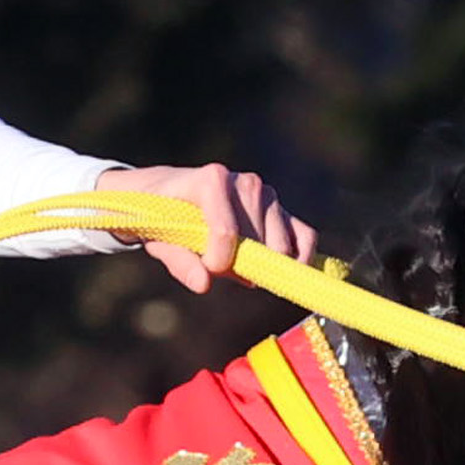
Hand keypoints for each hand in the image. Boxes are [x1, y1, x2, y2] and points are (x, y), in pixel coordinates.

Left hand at [101, 160, 318, 295]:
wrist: (171, 193)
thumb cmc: (162, 216)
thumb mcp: (160, 240)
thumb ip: (180, 261)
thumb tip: (204, 283)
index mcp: (211, 180)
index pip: (225, 231)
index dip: (217, 260)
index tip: (206, 267)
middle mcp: (244, 182)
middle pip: (255, 243)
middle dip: (240, 263)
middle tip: (221, 263)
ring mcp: (266, 194)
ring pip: (279, 245)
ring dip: (261, 264)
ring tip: (236, 259)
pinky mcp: (281, 209)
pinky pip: (304, 235)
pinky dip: (301, 256)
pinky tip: (288, 272)